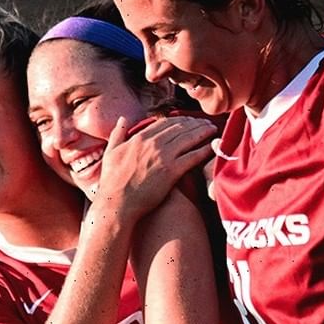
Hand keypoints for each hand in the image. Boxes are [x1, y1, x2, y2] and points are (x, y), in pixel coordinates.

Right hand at [89, 115, 216, 216]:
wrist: (117, 203)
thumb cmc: (112, 182)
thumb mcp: (110, 153)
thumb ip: (117, 133)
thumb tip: (122, 119)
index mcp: (140, 137)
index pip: (165, 122)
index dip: (180, 119)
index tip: (189, 120)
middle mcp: (153, 143)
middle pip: (180, 127)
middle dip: (195, 123)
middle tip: (205, 123)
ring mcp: (163, 157)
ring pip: (189, 138)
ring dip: (203, 131)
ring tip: (212, 129)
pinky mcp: (172, 171)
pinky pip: (193, 156)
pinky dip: (204, 149)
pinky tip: (212, 147)